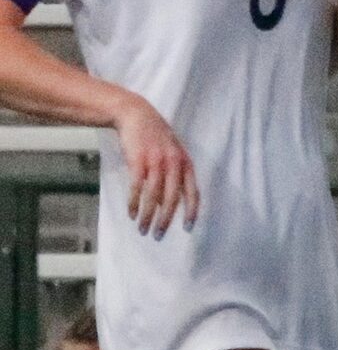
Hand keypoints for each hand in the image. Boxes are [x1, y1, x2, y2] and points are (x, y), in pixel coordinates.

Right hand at [111, 93, 198, 235]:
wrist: (135, 114)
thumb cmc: (154, 137)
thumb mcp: (169, 154)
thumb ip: (172, 178)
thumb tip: (164, 206)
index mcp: (184, 162)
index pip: (192, 191)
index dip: (191, 211)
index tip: (188, 227)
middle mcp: (173, 163)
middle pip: (172, 199)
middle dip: (165, 220)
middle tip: (158, 235)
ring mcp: (155, 161)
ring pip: (153, 196)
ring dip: (147, 216)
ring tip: (142, 228)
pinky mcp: (138, 161)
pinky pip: (137, 188)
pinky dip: (134, 203)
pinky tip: (131, 213)